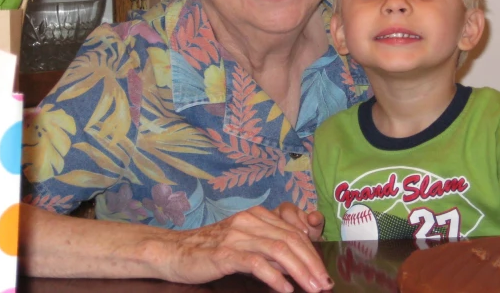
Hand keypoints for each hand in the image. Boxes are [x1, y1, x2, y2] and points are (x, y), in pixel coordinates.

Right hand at [158, 205, 333, 291]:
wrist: (175, 251)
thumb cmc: (212, 250)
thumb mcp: (246, 242)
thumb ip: (270, 246)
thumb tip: (298, 262)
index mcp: (258, 215)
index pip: (295, 232)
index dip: (313, 252)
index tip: (323, 272)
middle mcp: (250, 220)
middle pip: (291, 240)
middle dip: (312, 263)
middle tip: (324, 284)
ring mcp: (238, 235)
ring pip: (279, 250)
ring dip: (300, 271)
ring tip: (312, 288)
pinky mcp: (225, 252)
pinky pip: (256, 262)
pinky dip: (274, 276)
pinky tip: (285, 289)